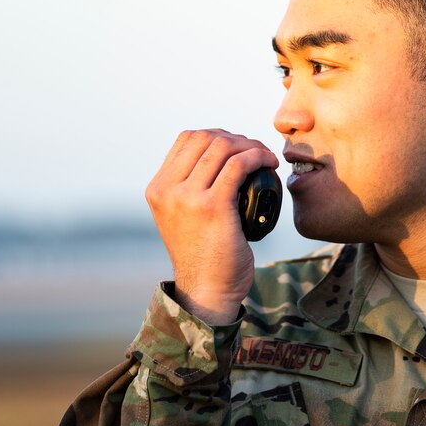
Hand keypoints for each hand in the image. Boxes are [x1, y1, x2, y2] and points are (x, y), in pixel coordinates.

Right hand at [145, 129, 279, 324]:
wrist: (207, 290)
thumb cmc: (204, 256)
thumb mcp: (182, 218)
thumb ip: (188, 190)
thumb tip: (216, 159)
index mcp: (157, 189)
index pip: (186, 139)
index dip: (217, 135)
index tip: (238, 147)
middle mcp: (167, 190)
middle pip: (205, 138)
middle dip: (235, 137)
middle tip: (256, 151)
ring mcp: (187, 197)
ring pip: (222, 147)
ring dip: (250, 145)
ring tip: (265, 157)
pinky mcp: (212, 206)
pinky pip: (238, 165)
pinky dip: (256, 156)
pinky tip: (268, 163)